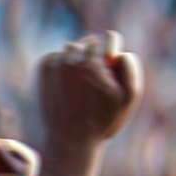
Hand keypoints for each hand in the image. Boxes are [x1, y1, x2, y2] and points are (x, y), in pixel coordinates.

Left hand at [38, 32, 142, 147]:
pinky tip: (68, 85)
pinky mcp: (44, 67)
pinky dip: (64, 66)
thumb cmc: (103, 118)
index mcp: (93, 61)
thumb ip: (131, 67)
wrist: (71, 138)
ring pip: (75, 48)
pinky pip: (59, 56)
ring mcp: (55, 62)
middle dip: (97, 56)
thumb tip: (118, 52)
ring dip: (80, 60)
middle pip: (91, 41)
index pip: (110, 37)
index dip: (114, 52)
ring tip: (82, 85)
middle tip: (97, 82)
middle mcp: (71, 57)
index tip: (111, 68)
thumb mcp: (129, 96)